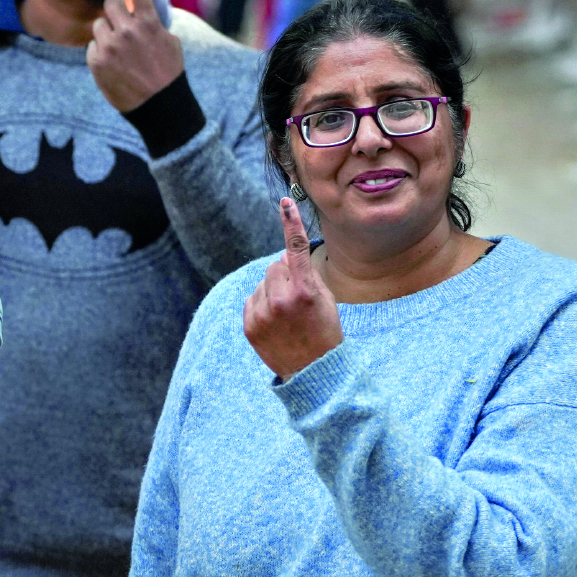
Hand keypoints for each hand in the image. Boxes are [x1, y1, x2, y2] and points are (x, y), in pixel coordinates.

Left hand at [89, 0, 183, 112]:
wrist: (159, 106)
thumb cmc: (167, 73)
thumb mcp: (169, 41)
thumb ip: (152, 22)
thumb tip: (138, 9)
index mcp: (149, 23)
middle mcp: (128, 31)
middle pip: (109, 3)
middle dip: (114, 13)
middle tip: (124, 30)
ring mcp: (110, 46)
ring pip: (99, 25)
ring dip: (107, 34)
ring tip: (122, 55)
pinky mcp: (96, 61)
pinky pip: (92, 46)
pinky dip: (100, 54)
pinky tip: (114, 68)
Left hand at [243, 199, 343, 378]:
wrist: (314, 373)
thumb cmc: (325, 332)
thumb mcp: (327, 300)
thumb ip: (306, 274)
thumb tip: (282, 255)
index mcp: (306, 292)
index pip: (296, 249)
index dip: (291, 224)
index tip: (285, 202)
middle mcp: (281, 301)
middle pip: (275, 266)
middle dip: (286, 275)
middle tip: (300, 299)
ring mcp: (263, 314)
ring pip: (263, 282)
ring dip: (273, 291)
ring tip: (289, 316)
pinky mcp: (249, 325)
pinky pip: (252, 299)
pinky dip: (262, 304)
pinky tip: (277, 323)